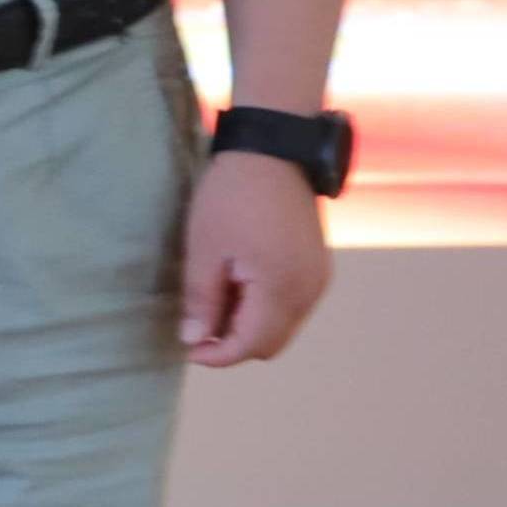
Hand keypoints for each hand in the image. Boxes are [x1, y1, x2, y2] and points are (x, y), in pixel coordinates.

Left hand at [181, 145, 331, 363]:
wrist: (275, 150)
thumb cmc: (232, 196)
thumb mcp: (205, 248)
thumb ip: (202, 299)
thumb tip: (194, 340)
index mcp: (281, 288)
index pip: (251, 345)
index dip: (217, 355)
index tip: (188, 347)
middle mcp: (309, 291)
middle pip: (270, 342)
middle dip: (233, 342)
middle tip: (198, 322)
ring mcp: (318, 278)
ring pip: (282, 325)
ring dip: (249, 323)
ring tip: (215, 295)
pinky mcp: (319, 266)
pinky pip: (292, 303)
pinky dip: (265, 305)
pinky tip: (238, 282)